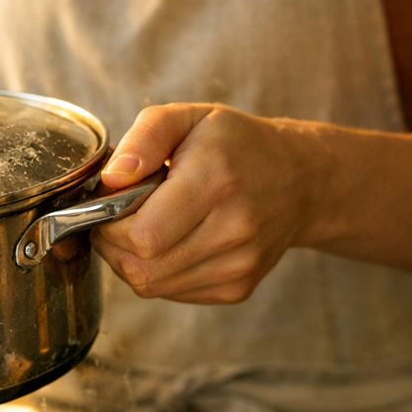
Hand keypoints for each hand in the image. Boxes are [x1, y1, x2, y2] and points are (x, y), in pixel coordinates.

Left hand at [91, 104, 325, 303]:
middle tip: (122, 217)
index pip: (142, 235)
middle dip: (114, 245)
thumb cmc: (235, 145)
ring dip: (132, 260)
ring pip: (151, 285)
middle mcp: (234, 229)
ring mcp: (240, 265)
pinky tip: (172, 243)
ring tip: (148, 226)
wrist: (300, 180)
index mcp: (217, 181)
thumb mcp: (188, 119)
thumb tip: (112, 180)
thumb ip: (145, 138)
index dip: (111, 224)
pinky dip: (157, 272)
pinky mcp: (238, 288)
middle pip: (142, 267)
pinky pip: (171, 292)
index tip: (113, 203)